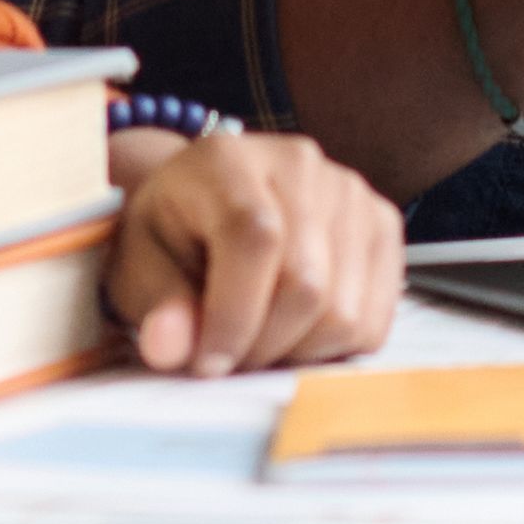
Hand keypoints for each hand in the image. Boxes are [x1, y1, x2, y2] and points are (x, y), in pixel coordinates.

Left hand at [105, 125, 403, 373]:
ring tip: (259, 340)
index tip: (207, 364)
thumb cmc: (173, 238)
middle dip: (261, 345)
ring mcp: (350, 191)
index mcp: (228, 160)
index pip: (254, 237)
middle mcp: (300, 163)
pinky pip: (373, 320)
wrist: (208, 206)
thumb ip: (157, 305)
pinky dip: (333, 348)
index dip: (234, 315)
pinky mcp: (381, 224)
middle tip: (228, 357)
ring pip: (344, 311)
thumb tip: (170, 346)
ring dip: (296, 352)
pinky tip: (296, 331)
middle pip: (306, 283)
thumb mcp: (141, 267)